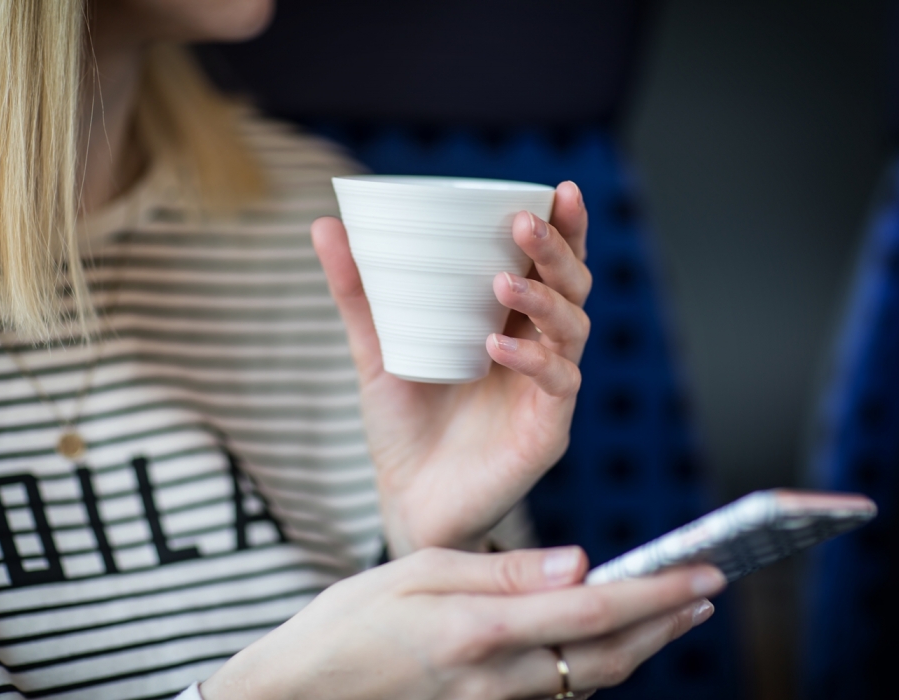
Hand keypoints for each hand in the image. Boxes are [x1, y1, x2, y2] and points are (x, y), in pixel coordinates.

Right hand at [200, 547, 723, 699]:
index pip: (594, 610)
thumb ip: (502, 570)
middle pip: (609, 655)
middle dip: (668, 624)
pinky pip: (557, 694)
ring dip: (642, 647)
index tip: (704, 573)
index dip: (657, 593)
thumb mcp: (415, 573)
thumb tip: (579, 562)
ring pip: (590, 679)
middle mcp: (497, 677)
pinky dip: (596, 666)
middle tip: (708, 593)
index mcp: (480, 629)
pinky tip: (607, 644)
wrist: (298, 696)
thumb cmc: (345, 625)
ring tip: (674, 614)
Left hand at [311, 181, 591, 555]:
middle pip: (573, 286)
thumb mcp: (377, 349)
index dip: (564, 226)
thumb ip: (359, 292)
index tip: (558, 187)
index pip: (549, 264)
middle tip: (526, 223)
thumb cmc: (404, 425)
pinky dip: (532, 362)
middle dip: (558, 250)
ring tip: (502, 283)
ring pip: (573, 329)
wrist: (407, 501)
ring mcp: (548, 389)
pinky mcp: (548, 430)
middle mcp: (540, 348)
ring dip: (543, 300)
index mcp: (511, 322)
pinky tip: (498, 348)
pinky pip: (558, 384)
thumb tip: (325, 223)